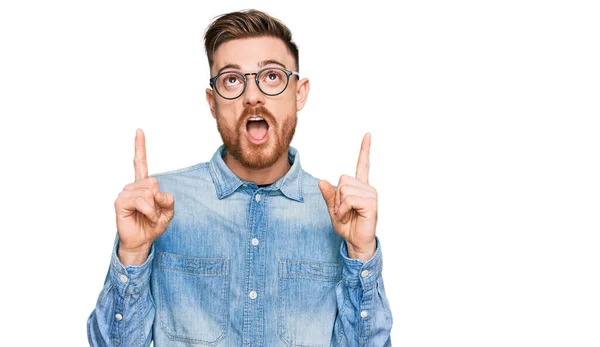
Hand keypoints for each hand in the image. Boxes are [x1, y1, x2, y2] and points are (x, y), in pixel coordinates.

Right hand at [114, 129, 174, 265]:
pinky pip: (142, 201)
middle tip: (154, 212)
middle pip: (153, 182)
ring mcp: (125, 193)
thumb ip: (168, 199)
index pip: (140, 162)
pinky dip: (149, 211)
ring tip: (148, 216)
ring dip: (154, 209)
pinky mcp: (120, 202)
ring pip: (149, 192)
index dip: (140, 146)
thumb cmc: (152, 225)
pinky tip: (145, 217)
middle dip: (159, 200)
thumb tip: (156, 192)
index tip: (139, 130)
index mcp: (143, 185)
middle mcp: (132, 186)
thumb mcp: (168, 211)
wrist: (142, 241)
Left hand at [319, 133, 377, 261]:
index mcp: (359, 187)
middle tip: (343, 211)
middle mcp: (367, 188)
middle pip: (343, 179)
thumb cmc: (347, 226)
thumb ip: (328, 195)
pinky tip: (348, 216)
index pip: (362, 164)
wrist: (356, 242)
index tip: (368, 134)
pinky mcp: (371, 203)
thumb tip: (321, 180)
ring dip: (339, 205)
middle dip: (337, 197)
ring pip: (344, 189)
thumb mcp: (333, 209)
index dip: (364, 149)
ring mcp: (370, 194)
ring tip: (346, 215)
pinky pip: (348, 198)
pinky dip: (343, 209)